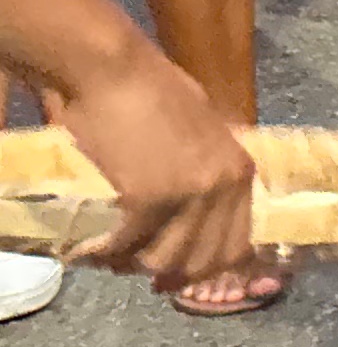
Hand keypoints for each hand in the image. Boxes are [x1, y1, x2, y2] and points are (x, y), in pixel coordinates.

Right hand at [54, 36, 256, 292]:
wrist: (114, 71)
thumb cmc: (152, 90)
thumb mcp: (203, 127)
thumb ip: (210, 163)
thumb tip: (202, 198)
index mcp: (241, 169)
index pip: (236, 242)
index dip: (207, 268)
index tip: (180, 276)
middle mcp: (222, 186)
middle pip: (203, 259)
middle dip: (172, 274)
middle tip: (140, 274)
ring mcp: (189, 194)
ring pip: (165, 260)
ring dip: (133, 265)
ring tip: (109, 259)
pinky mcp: (149, 199)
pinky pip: (127, 246)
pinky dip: (103, 254)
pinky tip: (86, 252)